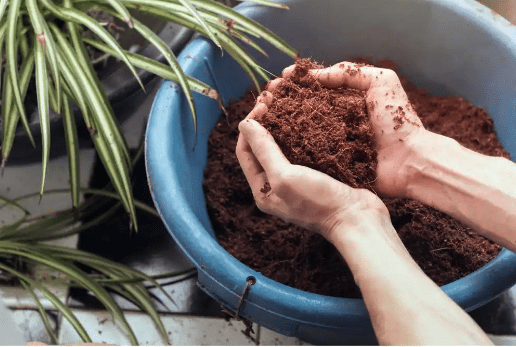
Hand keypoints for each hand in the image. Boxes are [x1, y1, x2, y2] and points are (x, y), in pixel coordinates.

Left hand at [236, 114, 387, 239]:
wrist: (358, 219)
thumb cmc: (318, 202)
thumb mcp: (285, 176)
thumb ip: (264, 150)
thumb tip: (244, 124)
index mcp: (263, 190)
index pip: (245, 151)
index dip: (249, 126)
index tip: (262, 104)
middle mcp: (277, 185)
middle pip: (262, 146)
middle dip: (265, 121)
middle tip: (274, 98)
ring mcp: (298, 179)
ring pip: (284, 144)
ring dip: (284, 124)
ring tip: (290, 102)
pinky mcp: (318, 174)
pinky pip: (305, 148)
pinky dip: (304, 131)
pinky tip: (310, 116)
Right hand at [276, 62, 425, 196]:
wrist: (410, 161)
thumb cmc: (398, 120)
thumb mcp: (381, 82)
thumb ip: (350, 73)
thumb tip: (315, 75)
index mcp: (346, 100)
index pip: (315, 87)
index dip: (296, 82)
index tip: (279, 80)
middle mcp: (335, 120)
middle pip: (302, 107)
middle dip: (282, 100)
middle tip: (265, 98)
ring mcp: (331, 142)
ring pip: (299, 128)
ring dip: (280, 121)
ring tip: (263, 115)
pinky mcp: (329, 162)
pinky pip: (305, 152)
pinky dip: (288, 145)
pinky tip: (271, 139)